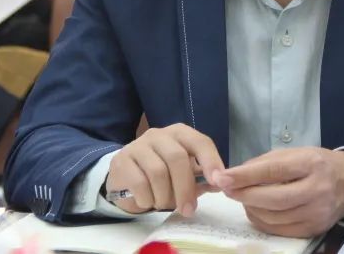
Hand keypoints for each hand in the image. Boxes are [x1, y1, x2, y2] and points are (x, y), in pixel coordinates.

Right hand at [106, 123, 224, 215]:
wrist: (125, 177)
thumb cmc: (161, 174)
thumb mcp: (184, 173)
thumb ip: (202, 177)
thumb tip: (221, 183)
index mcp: (179, 133)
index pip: (200, 141)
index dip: (211, 161)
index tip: (218, 182)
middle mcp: (159, 134)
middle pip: (177, 158)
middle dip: (186, 188)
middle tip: (189, 209)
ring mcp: (138, 145)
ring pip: (158, 172)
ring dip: (165, 196)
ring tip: (164, 204)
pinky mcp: (121, 161)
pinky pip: (139, 183)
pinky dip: (148, 199)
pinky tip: (148, 201)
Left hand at [213, 148, 343, 236]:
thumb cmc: (317, 164)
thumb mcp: (296, 153)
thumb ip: (266, 162)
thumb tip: (236, 175)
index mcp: (311, 164)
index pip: (274, 170)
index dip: (246, 176)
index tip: (222, 177)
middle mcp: (317, 190)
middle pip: (272, 199)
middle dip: (244, 195)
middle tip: (227, 189)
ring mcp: (316, 213)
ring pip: (273, 217)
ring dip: (250, 208)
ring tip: (242, 198)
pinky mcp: (313, 230)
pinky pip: (279, 230)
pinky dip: (262, 221)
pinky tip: (256, 210)